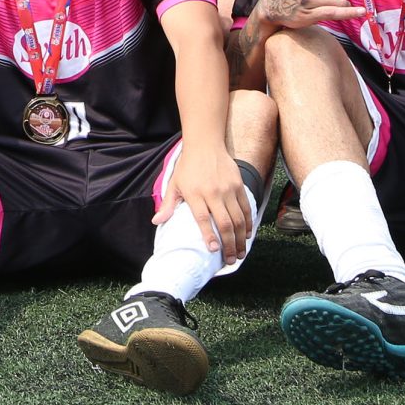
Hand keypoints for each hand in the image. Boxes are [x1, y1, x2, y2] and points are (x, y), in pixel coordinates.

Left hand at [156, 144, 252, 262]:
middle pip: (224, 223)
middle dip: (229, 244)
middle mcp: (213, 192)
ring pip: (238, 218)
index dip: (209, 235)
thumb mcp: (174, 184)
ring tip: (240, 253)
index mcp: (195, 194)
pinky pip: (246, 208)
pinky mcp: (239, 185)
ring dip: (240, 238)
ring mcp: (228, 189)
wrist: (205, 144)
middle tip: (230, 260)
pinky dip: (248, 223)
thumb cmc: (187, 166)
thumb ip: (168, 205)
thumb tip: (156, 222)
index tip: (213, 250)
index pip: (202, 218)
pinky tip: (247, 235)